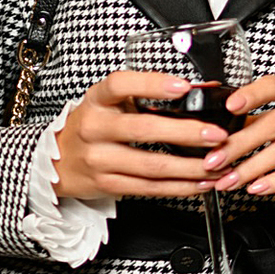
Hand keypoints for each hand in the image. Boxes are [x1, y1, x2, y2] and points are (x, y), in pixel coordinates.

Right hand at [53, 71, 222, 199]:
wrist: (56, 161)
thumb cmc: (95, 125)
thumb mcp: (112, 103)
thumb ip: (151, 95)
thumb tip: (203, 90)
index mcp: (97, 100)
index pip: (121, 85)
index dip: (152, 85)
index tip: (183, 87)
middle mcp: (95, 127)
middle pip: (143, 129)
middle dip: (186, 133)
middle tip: (217, 135)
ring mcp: (99, 159)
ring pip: (151, 165)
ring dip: (190, 167)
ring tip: (218, 163)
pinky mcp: (107, 184)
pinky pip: (149, 188)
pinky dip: (180, 187)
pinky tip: (201, 182)